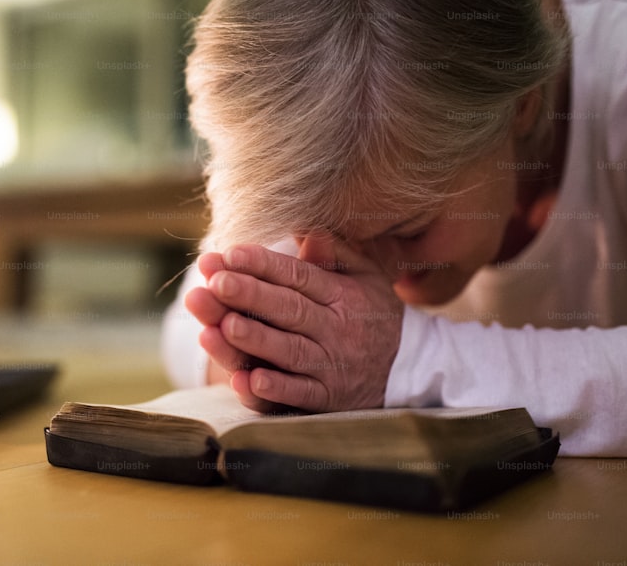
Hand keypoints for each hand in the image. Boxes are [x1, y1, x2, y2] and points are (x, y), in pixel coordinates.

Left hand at [184, 237, 403, 412]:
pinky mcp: (328, 398)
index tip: (230, 253)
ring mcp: (332, 365)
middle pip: (289, 309)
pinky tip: (248, 380)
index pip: (297, 275)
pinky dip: (276, 390)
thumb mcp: (366, 275)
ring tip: (223, 326)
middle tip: (216, 282)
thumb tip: (305, 230)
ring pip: (290, 351)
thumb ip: (335, 252)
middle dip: (250, 295)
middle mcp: (337, 328)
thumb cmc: (373, 312)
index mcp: (341, 294)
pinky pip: (300, 394)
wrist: (410, 368)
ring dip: (256, 340)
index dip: (264, 264)